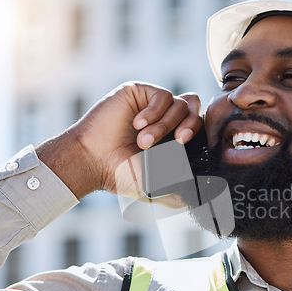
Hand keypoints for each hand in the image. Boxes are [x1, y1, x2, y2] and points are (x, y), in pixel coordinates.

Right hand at [37, 82, 202, 202]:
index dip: (198, 134)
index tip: (186, 147)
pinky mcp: (140, 93)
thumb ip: (176, 195)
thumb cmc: (120, 174)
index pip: (199, 126)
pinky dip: (154, 112)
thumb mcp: (154, 188)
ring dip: (164, 125)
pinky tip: (138, 125)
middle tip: (179, 140)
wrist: (92, 161)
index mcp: (172, 138)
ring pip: (180, 104)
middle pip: (195, 110)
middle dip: (191, 126)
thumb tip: (197, 198)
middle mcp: (165, 119)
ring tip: (144, 141)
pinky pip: (162, 95)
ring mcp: (153, 105)